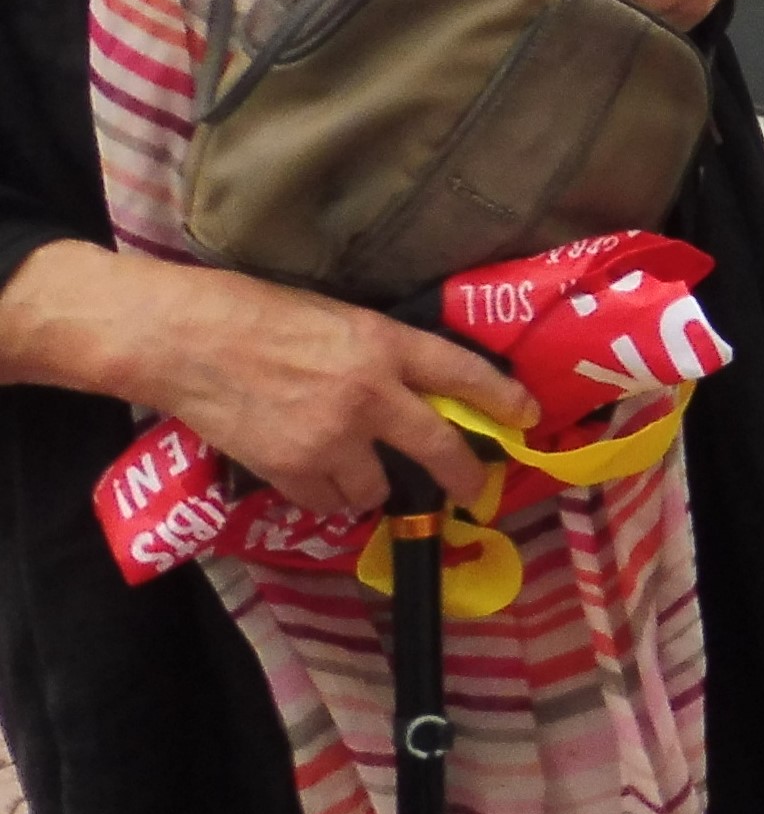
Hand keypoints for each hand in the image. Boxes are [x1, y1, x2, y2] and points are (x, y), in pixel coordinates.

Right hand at [168, 268, 540, 518]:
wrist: (185, 340)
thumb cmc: (255, 312)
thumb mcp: (337, 316)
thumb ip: (381, 353)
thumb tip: (416, 386)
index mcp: (384, 344)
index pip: (464, 374)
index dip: (503, 399)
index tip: (527, 417)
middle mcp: (370, 395)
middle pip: (439, 449)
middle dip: (463, 477)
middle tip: (474, 491)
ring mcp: (332, 438)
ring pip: (376, 488)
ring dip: (371, 485)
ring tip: (353, 468)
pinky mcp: (292, 469)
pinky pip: (328, 501)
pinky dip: (326, 496)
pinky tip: (314, 476)